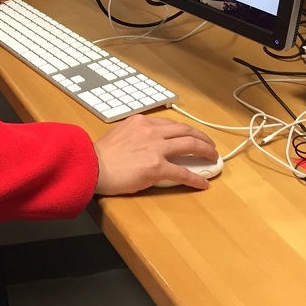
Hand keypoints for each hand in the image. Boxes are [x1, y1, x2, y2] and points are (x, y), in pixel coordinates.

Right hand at [93, 114, 217, 194]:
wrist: (92, 166)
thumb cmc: (100, 154)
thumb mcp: (119, 134)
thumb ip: (135, 134)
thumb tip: (146, 143)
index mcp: (141, 122)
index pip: (171, 124)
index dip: (185, 131)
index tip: (191, 136)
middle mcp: (151, 131)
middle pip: (185, 131)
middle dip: (201, 138)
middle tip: (209, 146)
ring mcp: (155, 148)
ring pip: (190, 145)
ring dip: (205, 151)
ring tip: (213, 158)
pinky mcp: (157, 167)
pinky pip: (182, 172)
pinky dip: (195, 178)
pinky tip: (203, 183)